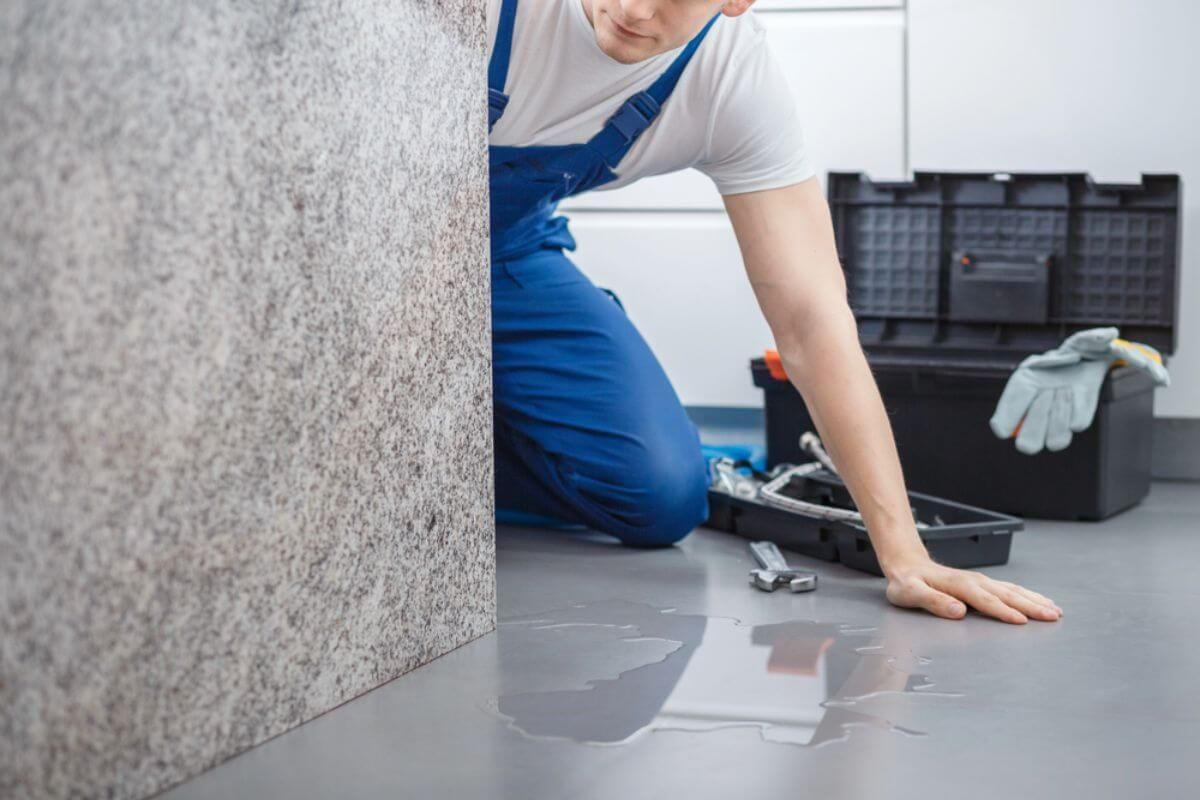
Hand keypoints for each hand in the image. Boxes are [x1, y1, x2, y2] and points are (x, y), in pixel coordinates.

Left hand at [883, 556, 1061, 623]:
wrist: (907, 565)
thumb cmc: (907, 583)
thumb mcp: (910, 593)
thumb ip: (933, 602)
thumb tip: (958, 611)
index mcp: (959, 585)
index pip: (985, 600)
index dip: (1003, 611)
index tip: (1022, 621)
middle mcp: (974, 581)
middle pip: (1007, 594)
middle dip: (1031, 605)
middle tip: (1053, 616)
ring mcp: (980, 581)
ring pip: (1013, 590)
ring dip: (1034, 600)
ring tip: (1055, 610)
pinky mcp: (983, 583)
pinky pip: (1009, 588)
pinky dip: (1027, 595)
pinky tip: (1039, 600)